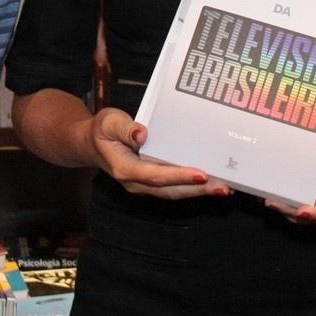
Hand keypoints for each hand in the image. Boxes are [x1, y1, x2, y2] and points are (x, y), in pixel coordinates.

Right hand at [88, 107, 231, 199]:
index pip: (154, 175)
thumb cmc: (102, 130)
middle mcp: (135, 182)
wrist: (91, 144)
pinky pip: (174, 188)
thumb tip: (142, 134)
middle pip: (169, 190)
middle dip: (197, 190)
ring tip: (223, 188)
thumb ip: (125, 128)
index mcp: (124, 168)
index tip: (201, 174)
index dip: (178, 176)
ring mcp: (143, 185)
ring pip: (174, 193)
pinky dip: (193, 188)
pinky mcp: (151, 183)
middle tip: (223, 187)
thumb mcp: (109, 122)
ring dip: (199, 192)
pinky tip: (210, 183)